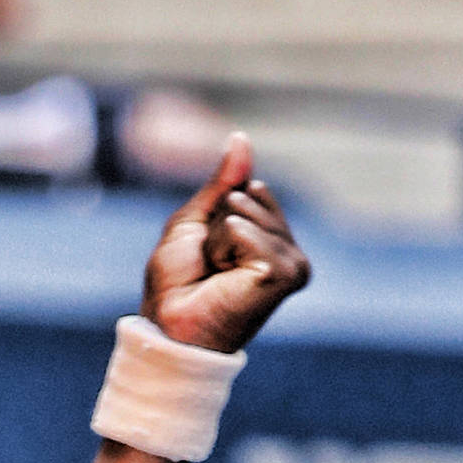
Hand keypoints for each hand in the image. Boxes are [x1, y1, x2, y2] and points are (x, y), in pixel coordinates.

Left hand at [140, 132, 309, 352]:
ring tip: (215, 273)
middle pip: (247, 197)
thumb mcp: (193, 223)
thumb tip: (241, 138)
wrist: (171, 324)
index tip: (206, 249)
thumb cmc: (177, 283)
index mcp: (267, 236)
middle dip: (214, 226)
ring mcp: (292, 262)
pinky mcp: (288, 274)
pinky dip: (224, 249)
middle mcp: (286, 248)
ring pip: (246, 214)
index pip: (248, 188)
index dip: (214, 212)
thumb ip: (221, 183)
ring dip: (216, 241)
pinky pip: (249, 233)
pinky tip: (224, 276)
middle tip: (208, 265)